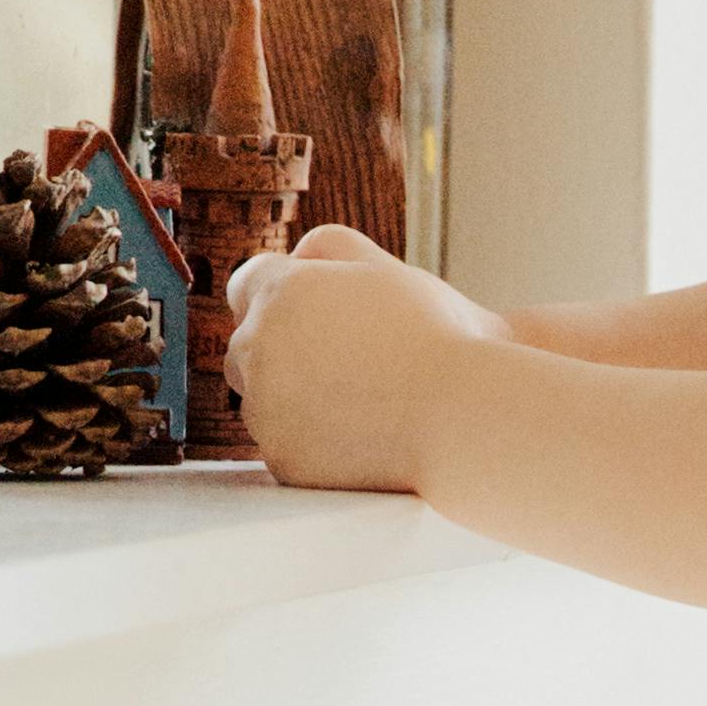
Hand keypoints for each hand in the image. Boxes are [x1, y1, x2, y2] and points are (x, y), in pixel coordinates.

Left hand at [224, 224, 506, 489]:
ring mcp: (263, 409)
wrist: (460, 416)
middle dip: (282, 350)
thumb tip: (297, 256)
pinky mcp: (280, 459)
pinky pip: (284, 447)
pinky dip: (311, 444)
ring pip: (263, 400)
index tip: (312, 314)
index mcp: (280, 292)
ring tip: (361, 398)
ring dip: (294, 398)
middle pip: (247, 346)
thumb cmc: (437, 338)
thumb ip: (332, 246)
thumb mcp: (385, 268)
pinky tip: (359, 434)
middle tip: (344, 359)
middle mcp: (257, 347)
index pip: (246, 285)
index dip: (282, 298)